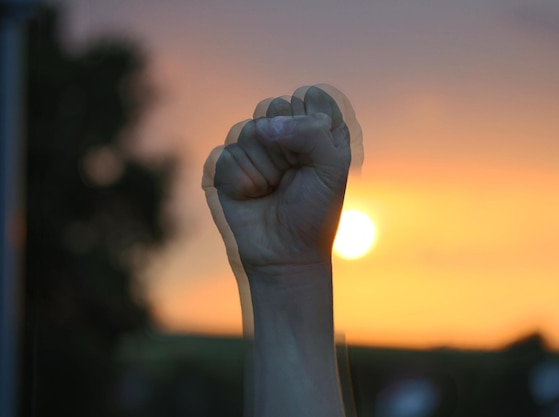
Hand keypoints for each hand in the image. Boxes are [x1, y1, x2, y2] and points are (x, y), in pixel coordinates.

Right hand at [203, 86, 352, 274]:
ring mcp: (251, 148)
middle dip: (289, 143)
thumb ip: (310, 131)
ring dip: (267, 164)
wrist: (285, 254)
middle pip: (276, 106)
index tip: (319, 157)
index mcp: (312, 129)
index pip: (310, 96)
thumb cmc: (314, 211)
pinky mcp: (226, 164)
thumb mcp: (332, 166)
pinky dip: (244, 178)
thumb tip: (264, 126)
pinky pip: (228, 153)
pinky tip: (252, 195)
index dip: (314, 123)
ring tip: (273, 188)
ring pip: (250, 129)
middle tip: (295, 175)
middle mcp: (281, 133)